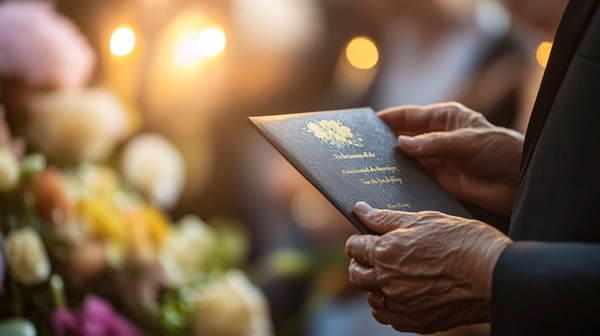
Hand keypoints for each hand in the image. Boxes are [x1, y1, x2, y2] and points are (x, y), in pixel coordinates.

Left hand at [346, 202, 511, 333]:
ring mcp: (402, 305)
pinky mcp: (417, 321)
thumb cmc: (465, 242)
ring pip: (371, 299)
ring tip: (391, 276)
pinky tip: (402, 295)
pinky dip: (390, 307)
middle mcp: (388, 281)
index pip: (354, 247)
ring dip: (374, 287)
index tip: (366, 239)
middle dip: (361, 263)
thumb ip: (387, 218)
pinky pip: (390, 317)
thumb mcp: (425, 220)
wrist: (497, 276)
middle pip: (356, 275)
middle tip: (375, 257)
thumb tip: (361, 209)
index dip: (359, 241)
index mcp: (386, 253)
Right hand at [379, 102, 523, 215]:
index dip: (388, 118)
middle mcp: (437, 138)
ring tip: (368, 167)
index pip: (410, 116)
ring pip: (407, 160)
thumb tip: (402, 143)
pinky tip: (387, 184)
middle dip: (384, 142)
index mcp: (445, 118)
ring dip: (391, 163)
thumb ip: (435, 144)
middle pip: (403, 137)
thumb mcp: (468, 142)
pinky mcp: (440, 181)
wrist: (521, 183)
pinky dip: (402, 181)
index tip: (366, 124)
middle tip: (361, 149)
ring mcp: (437, 160)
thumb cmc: (501, 151)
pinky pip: (416, 179)